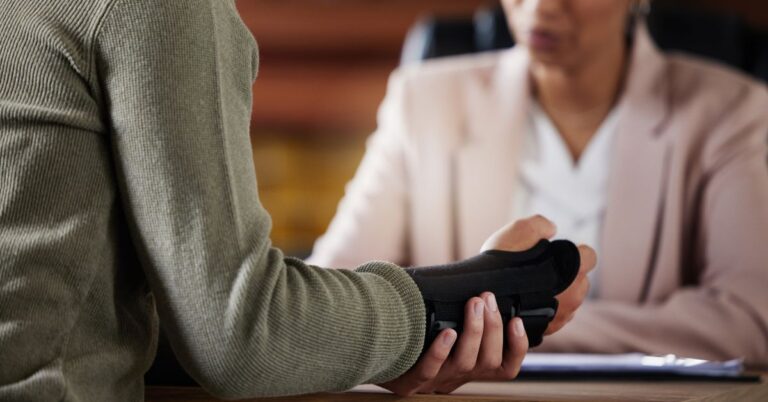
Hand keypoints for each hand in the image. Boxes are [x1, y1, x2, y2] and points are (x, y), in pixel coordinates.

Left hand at [379, 296, 527, 395]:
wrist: (369, 352)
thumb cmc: (412, 333)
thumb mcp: (442, 325)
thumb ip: (463, 312)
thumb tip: (486, 284)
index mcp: (468, 368)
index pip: (505, 368)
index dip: (517, 347)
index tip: (516, 320)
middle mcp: (455, 378)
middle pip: (488, 363)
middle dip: (493, 328)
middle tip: (487, 299)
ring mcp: (432, 383)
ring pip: (464, 365)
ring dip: (473, 332)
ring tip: (474, 304)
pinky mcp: (407, 384)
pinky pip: (428, 371)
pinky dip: (440, 352)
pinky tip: (447, 332)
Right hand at [481, 214, 596, 334]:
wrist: (479, 299)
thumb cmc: (500, 265)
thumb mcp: (520, 229)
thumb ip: (542, 224)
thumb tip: (551, 228)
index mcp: (574, 270)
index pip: (589, 256)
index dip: (575, 251)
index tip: (557, 251)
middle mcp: (574, 296)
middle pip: (580, 281)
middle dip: (567, 276)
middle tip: (540, 270)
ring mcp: (562, 317)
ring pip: (568, 302)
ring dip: (557, 295)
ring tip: (530, 288)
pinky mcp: (547, 330)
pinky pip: (553, 317)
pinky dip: (544, 310)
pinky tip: (526, 303)